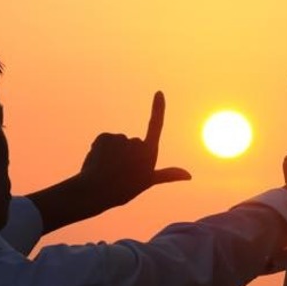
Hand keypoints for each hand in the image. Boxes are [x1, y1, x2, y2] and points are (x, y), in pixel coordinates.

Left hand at [77, 92, 190, 208]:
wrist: (97, 192)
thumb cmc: (124, 190)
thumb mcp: (148, 181)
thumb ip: (168, 174)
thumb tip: (190, 175)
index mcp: (149, 153)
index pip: (156, 126)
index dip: (158, 109)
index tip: (158, 93)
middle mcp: (137, 143)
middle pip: (131, 142)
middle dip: (125, 154)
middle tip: (119, 172)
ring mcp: (121, 139)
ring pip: (116, 142)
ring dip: (111, 153)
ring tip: (107, 169)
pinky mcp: (105, 137)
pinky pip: (102, 141)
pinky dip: (98, 150)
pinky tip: (97, 162)